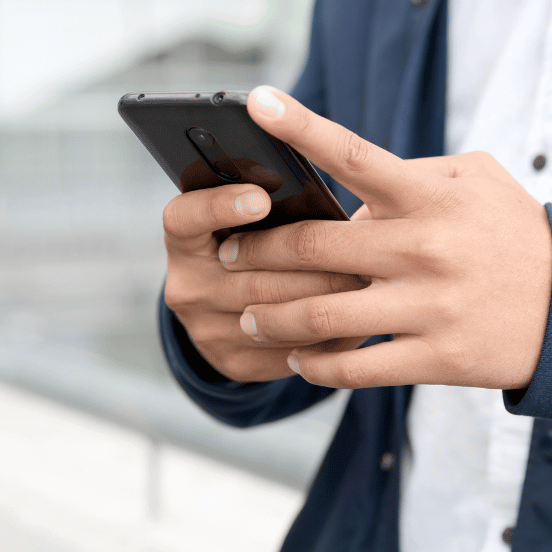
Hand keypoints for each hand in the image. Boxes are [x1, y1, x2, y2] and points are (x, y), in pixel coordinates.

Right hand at [162, 182, 366, 382]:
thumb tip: (315, 188)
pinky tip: (356, 319)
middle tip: (358, 252)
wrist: (234, 311)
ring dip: (326, 300)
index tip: (260, 198)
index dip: (219, 207)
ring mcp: (207, 330)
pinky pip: (290, 350)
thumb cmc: (261, 242)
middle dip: (312, 264)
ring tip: (367, 283)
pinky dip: (327, 334)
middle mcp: (188, 286)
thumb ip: (271, 201)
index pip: (185, 219)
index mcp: (185, 240)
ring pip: (276, 317)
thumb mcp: (253, 217)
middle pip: (252, 276)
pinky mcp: (234, 362)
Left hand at [218, 86, 551, 390]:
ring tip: (247, 315)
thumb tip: (349, 194)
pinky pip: (355, 368)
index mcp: (431, 197)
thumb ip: (413, 175)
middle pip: (313, 249)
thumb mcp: (478, 181)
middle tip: (228, 253)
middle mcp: (424, 249)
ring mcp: (428, 308)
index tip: (257, 101)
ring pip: (322, 316)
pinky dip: (314, 365)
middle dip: (256, 251)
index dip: (302, 126)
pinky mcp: (436, 358)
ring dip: (270, 317)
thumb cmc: (517, 233)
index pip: (354, 155)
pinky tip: (297, 358)